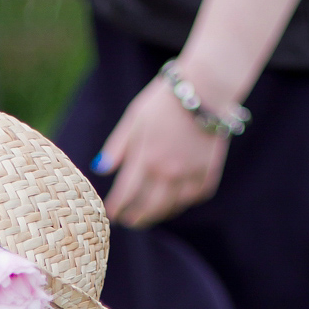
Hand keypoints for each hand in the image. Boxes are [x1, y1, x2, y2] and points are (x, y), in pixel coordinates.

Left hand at [97, 76, 227, 228]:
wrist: (206, 88)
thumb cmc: (165, 100)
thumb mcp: (135, 117)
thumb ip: (117, 146)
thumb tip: (100, 169)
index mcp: (145, 158)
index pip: (125, 193)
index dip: (116, 207)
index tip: (111, 213)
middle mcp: (167, 172)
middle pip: (148, 207)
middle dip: (136, 218)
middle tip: (130, 221)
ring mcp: (189, 174)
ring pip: (171, 207)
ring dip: (158, 214)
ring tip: (150, 215)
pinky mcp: (208, 171)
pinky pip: (195, 196)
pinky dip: (184, 201)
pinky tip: (176, 201)